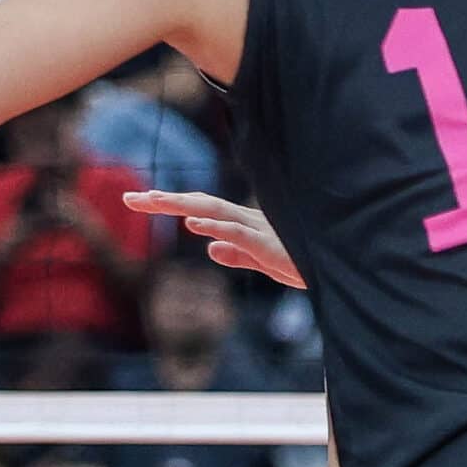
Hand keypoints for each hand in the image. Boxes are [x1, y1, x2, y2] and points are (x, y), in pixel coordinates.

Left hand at [125, 190, 303, 288]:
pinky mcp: (270, 245)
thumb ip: (238, 254)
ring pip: (215, 210)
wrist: (338, 268)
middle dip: (164, 200)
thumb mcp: (265, 263)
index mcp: (246, 224)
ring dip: (182, 205)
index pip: (202, 208)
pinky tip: (193, 224)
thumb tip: (208, 247)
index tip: (139, 199)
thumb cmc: (306, 263)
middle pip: (200, 204)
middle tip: (128, 198)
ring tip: (152, 200)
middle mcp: (249, 220)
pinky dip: (216, 226)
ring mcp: (260, 230)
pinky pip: (239, 232)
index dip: (171, 203)